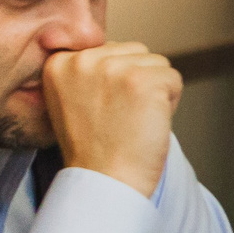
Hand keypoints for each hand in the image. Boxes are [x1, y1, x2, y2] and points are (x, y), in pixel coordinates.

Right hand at [41, 42, 178, 200]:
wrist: (104, 181)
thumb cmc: (93, 150)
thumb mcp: (71, 101)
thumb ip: (89, 72)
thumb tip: (120, 53)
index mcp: (59, 63)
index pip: (109, 51)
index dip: (114, 82)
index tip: (100, 111)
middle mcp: (82, 60)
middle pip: (134, 52)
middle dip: (135, 82)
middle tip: (117, 118)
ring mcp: (112, 68)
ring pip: (157, 63)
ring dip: (154, 92)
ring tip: (131, 120)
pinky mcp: (143, 80)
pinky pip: (174, 79)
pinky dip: (170, 103)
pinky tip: (145, 123)